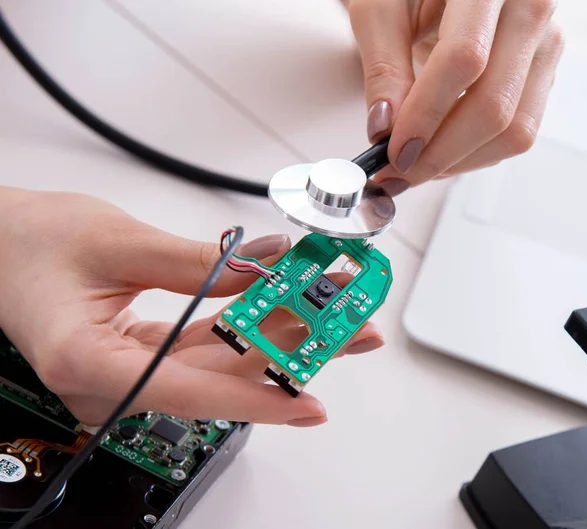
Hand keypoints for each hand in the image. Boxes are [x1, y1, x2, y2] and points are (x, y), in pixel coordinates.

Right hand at [0, 188, 383, 425]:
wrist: (2, 242)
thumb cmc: (34, 242)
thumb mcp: (119, 241)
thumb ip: (198, 261)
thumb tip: (265, 267)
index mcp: (89, 362)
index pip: (188, 391)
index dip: (255, 397)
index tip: (308, 401)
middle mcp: (111, 381)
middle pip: (218, 376)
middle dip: (288, 349)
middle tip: (347, 328)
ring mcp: (130, 373)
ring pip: (218, 364)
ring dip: (277, 337)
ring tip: (332, 315)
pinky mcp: (144, 357)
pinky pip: (203, 349)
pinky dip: (246, 329)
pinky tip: (286, 313)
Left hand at [344, 0, 563, 193]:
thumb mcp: (382, 11)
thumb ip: (382, 67)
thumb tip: (383, 127)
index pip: (465, 59)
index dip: (427, 114)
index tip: (393, 151)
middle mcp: (529, 11)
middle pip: (494, 105)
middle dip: (439, 154)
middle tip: (397, 174)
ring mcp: (543, 46)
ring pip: (514, 130)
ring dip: (458, 162)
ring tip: (414, 168)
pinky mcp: (541, 76)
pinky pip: (516, 133)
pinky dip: (474, 155)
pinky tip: (440, 153)